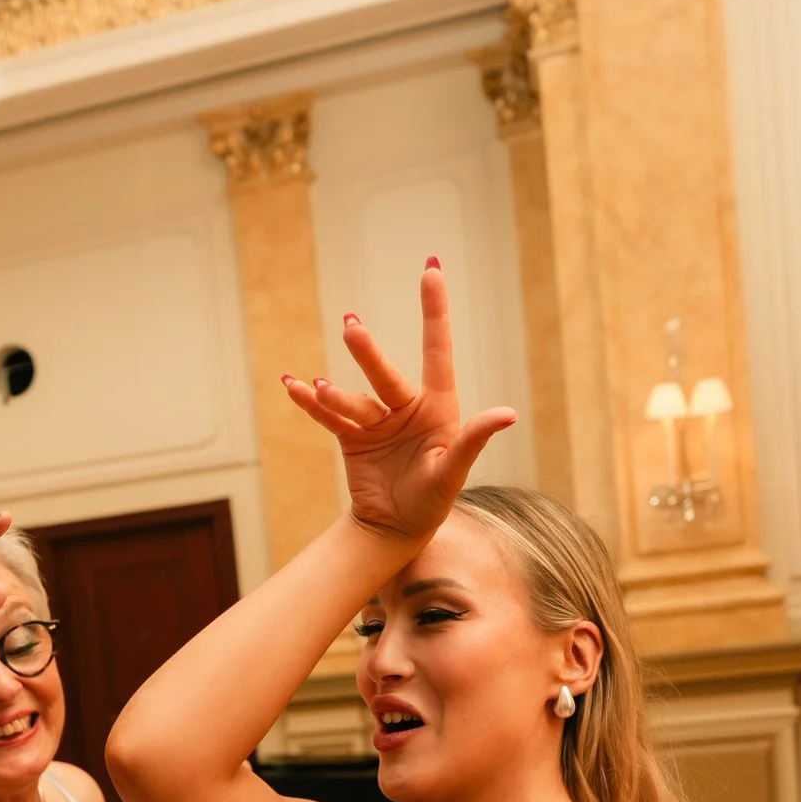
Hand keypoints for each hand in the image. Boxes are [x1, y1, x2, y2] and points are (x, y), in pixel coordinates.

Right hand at [282, 261, 516, 543]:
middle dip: (367, 352)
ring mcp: (377, 420)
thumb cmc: (433, 501)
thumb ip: (474, 439)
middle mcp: (406, 406)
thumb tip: (508, 414)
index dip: (434, 311)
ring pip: (352, 399)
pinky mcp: (351, 436)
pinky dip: (310, 403)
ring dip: (332, 393)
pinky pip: (328, 415)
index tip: (431, 271)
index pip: (437, 351)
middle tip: (351, 327)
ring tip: (314, 386)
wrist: (396, 529)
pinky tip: (292, 386)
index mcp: (439, 407)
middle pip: (385, 374)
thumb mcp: (453, 473)